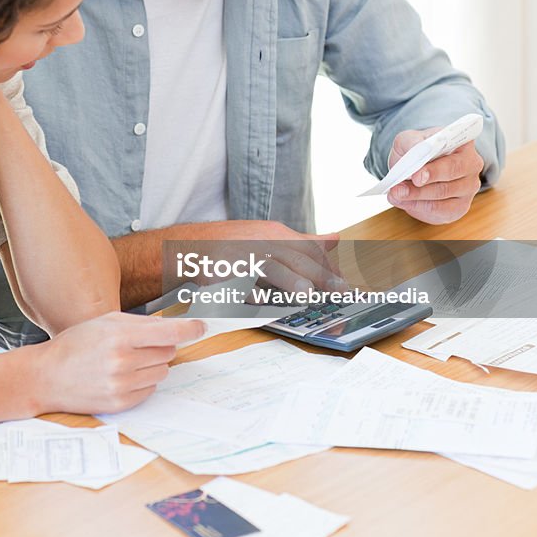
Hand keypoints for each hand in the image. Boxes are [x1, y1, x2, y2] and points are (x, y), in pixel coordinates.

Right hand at [32, 312, 204, 414]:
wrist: (46, 377)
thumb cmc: (77, 344)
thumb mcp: (106, 322)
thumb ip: (140, 323)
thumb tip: (172, 326)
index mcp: (120, 337)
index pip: (169, 332)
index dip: (190, 329)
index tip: (202, 327)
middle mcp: (123, 362)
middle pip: (169, 352)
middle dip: (160, 346)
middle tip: (138, 345)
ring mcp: (122, 385)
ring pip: (162, 371)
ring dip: (152, 365)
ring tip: (125, 362)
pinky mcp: (121, 404)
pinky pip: (151, 388)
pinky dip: (143, 381)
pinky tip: (121, 376)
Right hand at [196, 220, 344, 295]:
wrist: (193, 246)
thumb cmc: (235, 245)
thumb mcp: (270, 236)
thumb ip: (303, 241)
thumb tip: (335, 239)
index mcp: (275, 234)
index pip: (309, 249)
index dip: (329, 268)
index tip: (344, 284)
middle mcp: (262, 243)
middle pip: (296, 258)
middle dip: (320, 275)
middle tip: (341, 291)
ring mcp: (243, 258)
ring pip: (270, 267)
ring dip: (289, 280)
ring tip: (308, 294)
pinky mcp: (225, 274)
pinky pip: (242, 285)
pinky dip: (255, 294)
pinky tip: (267, 303)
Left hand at [386, 128, 483, 223]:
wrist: (417, 166)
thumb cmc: (417, 149)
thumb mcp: (409, 139)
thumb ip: (411, 142)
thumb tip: (415, 151)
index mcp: (463, 143)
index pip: (453, 157)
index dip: (435, 169)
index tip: (417, 176)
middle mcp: (472, 164)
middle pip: (449, 179)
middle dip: (421, 187)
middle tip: (399, 189)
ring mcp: (469, 187)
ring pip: (442, 196)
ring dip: (415, 197)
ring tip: (395, 194)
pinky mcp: (460, 206)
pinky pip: (440, 210)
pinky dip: (418, 207)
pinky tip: (403, 202)